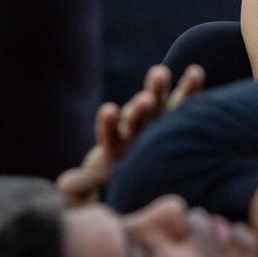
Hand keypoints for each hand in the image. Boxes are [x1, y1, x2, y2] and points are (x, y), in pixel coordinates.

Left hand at [57, 63, 204, 202]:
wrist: (145, 157)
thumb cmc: (122, 169)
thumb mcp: (103, 175)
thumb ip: (86, 180)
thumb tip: (61, 186)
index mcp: (117, 142)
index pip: (110, 133)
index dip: (108, 123)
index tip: (108, 110)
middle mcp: (134, 125)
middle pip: (135, 115)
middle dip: (138, 108)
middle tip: (142, 101)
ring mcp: (155, 116)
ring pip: (157, 101)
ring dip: (157, 88)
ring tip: (158, 73)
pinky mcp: (176, 113)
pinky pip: (184, 99)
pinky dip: (189, 87)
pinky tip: (196, 71)